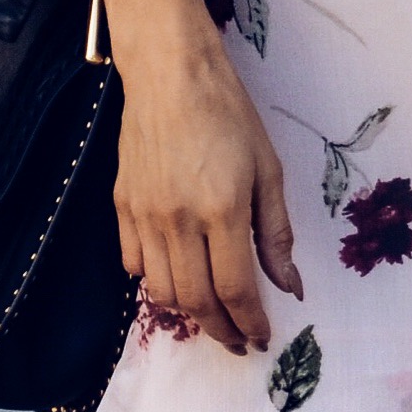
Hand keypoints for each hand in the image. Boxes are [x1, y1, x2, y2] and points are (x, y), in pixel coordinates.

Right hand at [110, 4, 302, 355]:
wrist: (169, 72)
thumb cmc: (227, 112)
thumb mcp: (268, 169)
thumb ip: (276, 233)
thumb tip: (290, 286)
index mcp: (221, 210)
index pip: (235, 289)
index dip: (250, 322)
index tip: (262, 337)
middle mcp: (177, 221)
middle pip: (195, 301)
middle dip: (220, 330)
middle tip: (238, 340)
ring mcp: (144, 215)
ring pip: (161, 291)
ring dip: (189, 313)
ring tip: (211, 315)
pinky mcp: (121, 205)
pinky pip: (134, 264)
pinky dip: (155, 283)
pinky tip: (176, 278)